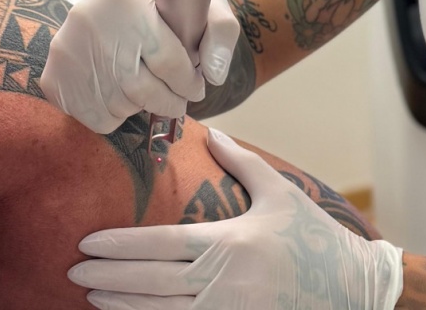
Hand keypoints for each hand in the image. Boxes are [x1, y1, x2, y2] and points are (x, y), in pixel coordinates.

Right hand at [40, 0, 240, 133]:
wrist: (106, 12)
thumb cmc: (159, 11)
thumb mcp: (192, 5)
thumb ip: (218, 30)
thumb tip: (213, 73)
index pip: (167, 56)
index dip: (188, 81)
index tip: (197, 88)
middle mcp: (91, 21)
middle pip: (142, 87)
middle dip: (169, 100)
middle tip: (179, 101)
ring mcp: (67, 52)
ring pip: (121, 105)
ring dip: (143, 107)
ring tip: (149, 90)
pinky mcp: (54, 80)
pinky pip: (99, 118)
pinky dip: (118, 115)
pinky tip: (123, 93)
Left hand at [68, 129, 403, 308]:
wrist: (352, 291)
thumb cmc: (313, 238)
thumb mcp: (280, 193)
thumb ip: (243, 162)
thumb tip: (214, 132)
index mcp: (231, 244)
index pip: (162, 245)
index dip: (121, 246)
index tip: (89, 242)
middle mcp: (224, 283)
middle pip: (152, 283)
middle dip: (109, 277)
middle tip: (73, 268)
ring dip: (122, 306)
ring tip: (90, 295)